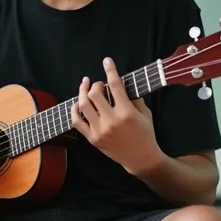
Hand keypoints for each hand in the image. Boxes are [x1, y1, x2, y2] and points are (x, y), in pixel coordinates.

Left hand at [71, 57, 163, 175]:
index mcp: (126, 113)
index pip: (115, 86)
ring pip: (83, 105)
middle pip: (94, 94)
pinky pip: (77, 122)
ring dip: (82, 92)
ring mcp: (99, 130)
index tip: (107, 61)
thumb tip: (122, 82)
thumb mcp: (145, 113)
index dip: (110, 70)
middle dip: (95, 84)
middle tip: (99, 84)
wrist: (140, 159)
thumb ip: (134, 97)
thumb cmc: (145, 134)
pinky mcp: (92, 139)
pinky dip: (74, 110)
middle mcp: (111, 121)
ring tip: (85, 86)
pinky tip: (77, 103)